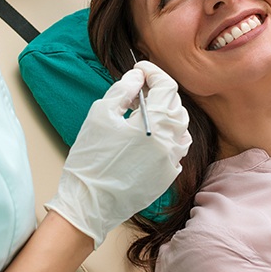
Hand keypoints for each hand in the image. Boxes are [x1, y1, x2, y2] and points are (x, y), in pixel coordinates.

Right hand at [45, 60, 190, 247]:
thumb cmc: (91, 158)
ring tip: (143, 110)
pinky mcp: (168, 175)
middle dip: (159, 90)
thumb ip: (123, 89)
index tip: (139, 69)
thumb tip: (137, 77)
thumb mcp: (101, 114)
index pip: (166, 86)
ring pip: (181, 126)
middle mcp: (169, 142)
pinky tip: (148, 134)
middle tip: (137, 87)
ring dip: (166, 111)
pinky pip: (177, 147)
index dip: (153, 72)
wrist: (89, 202)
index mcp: (154, 124)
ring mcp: (171, 161)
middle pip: (176, 104)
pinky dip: (168, 133)